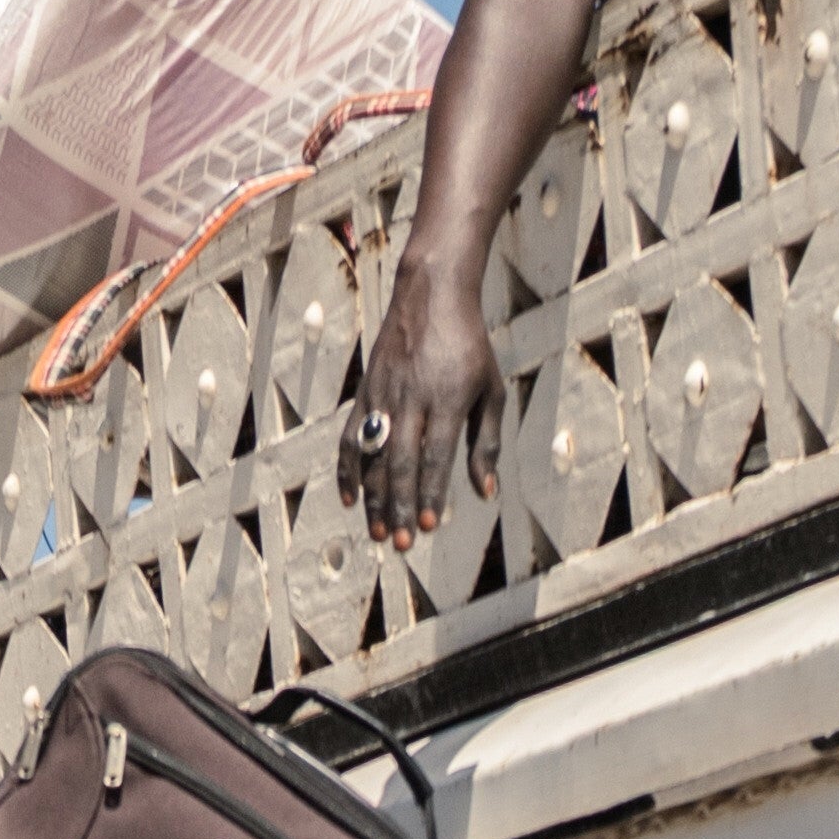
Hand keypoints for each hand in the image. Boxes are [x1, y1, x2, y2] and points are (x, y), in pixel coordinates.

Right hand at [344, 265, 498, 549]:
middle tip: (400, 543)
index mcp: (448, 398)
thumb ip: (486, 443)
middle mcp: (412, 397)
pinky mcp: (366, 390)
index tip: (426, 527)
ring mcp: (384, 394)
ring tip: (378, 531)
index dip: (429, 494)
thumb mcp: (490, 391)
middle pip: (402, 462)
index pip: (435, 455)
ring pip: (374, 454)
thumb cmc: (469, 347)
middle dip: (400, 505)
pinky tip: (351, 500)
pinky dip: (348, 469)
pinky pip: (351, 437)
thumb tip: (484, 492)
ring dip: (374, 497)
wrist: (431, 295)